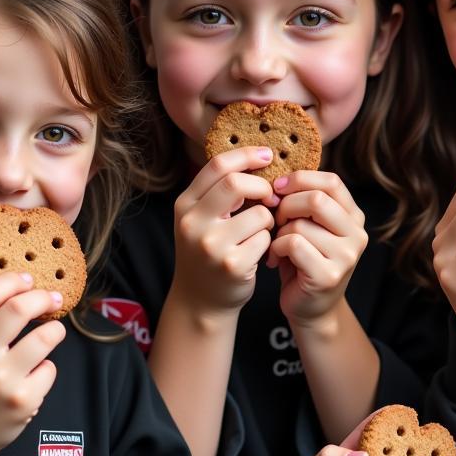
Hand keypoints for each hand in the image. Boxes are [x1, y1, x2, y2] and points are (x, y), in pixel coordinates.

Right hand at [0, 272, 63, 455]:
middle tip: (52, 299)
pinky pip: (49, 369)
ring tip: (52, 334)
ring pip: (46, 336)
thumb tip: (19, 289)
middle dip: (43, 297)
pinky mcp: (22, 400)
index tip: (28, 279)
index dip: (14, 280)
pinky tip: (32, 378)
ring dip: (55, 330)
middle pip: (20, 307)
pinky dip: (46, 369)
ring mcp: (0, 379)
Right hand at [171, 146, 278, 314]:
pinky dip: (268, 242)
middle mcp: (193, 223)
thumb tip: (260, 159)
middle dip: (262, 186)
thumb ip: (219, 191)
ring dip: (267, 220)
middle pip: (236, 183)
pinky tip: (257, 253)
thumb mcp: (200, 218)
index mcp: (184, 204)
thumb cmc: (207, 252)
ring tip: (258, 232)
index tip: (267, 155)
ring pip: (259, 214)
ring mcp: (212, 246)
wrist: (199, 300)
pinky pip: (265, 239)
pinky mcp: (232, 265)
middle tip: (271, 196)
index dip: (247, 155)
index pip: (218, 165)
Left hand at [267, 170, 366, 327]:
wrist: (310, 309)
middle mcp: (357, 235)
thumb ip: (304, 201)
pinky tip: (274, 258)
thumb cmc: (303, 261)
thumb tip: (278, 176)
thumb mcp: (309, 226)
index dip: (300, 178)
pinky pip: (293, 244)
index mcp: (353, 217)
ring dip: (279, 232)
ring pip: (301, 224)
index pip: (331, 181)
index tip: (278, 187)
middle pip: (317, 199)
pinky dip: (276, 247)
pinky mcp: (329, 275)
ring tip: (276, 244)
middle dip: (286, 205)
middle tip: (274, 219)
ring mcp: (346, 256)